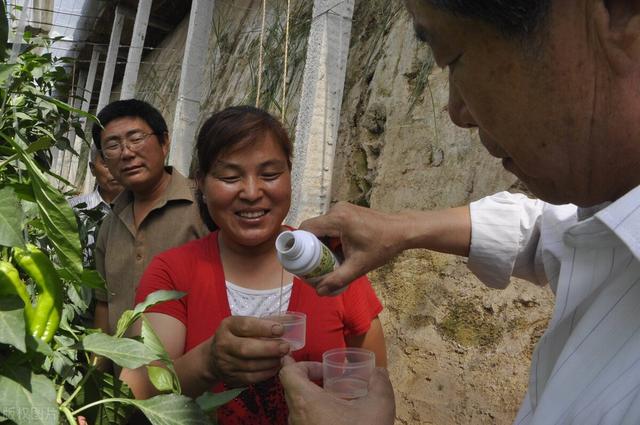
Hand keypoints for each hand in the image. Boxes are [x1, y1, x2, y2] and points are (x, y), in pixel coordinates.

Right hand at [208, 316, 289, 386]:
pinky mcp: (231, 378)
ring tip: (283, 357)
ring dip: (271, 362)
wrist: (212, 358)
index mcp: (227, 327)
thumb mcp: (240, 324)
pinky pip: (251, 378)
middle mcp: (223, 344)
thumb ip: (260, 324)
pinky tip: (275, 367)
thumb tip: (287, 322)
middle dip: (269, 348)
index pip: (245, 326)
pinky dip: (266, 373)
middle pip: (246, 349)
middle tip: (286, 347)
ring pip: (251, 365)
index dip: (264, 328)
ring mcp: (226, 363)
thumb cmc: (234, 336)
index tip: (280, 329)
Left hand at [279, 358, 395, 424]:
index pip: (287, 373)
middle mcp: (296, 417)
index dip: (302, 364)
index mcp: (306, 403)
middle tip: (328, 377)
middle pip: (291, 388)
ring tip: (336, 398)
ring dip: (312, 397)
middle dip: (309, 378)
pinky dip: (315, 412)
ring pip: (297, 406)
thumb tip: (379, 371)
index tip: (323, 368)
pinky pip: (303, 420)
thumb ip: (380, 384)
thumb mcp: (379, 407)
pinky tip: (337, 417)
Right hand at [300, 202, 405, 294]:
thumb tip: (319, 292)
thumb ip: (337, 279)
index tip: (300, 260)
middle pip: (313, 228)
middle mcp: (336, 210)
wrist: (402, 231)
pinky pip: (330, 224)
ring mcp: (342, 208)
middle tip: (314, 264)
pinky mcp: (347, 211)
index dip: (299, 244)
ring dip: (322, 243)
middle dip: (311, 247)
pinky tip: (338, 251)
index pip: (306, 228)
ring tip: (327, 260)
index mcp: (337, 220)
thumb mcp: (359, 266)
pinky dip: (330, 237)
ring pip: (321, 227)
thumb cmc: (382, 247)